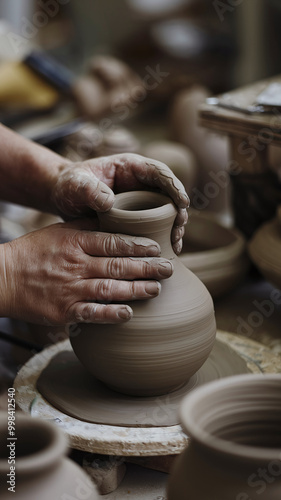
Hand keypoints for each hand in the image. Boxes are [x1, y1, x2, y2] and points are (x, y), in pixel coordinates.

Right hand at [0, 219, 172, 324]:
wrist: (3, 277)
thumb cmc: (33, 252)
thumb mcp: (58, 231)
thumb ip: (86, 229)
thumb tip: (115, 223)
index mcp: (76, 243)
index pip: (113, 242)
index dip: (138, 246)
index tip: (158, 248)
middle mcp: (76, 265)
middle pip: (118, 266)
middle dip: (147, 268)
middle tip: (169, 269)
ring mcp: (70, 289)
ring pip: (110, 289)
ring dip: (136, 290)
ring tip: (157, 289)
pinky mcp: (64, 311)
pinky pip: (92, 313)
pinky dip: (111, 314)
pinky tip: (129, 313)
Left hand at [52, 153, 188, 253]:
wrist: (64, 199)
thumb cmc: (69, 186)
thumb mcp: (74, 185)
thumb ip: (88, 189)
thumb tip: (109, 201)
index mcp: (130, 167)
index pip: (159, 173)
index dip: (175, 186)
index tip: (183, 202)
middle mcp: (141, 183)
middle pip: (170, 194)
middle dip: (179, 211)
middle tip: (179, 230)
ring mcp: (141, 201)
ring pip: (167, 212)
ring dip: (175, 227)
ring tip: (176, 244)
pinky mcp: (138, 218)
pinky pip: (157, 226)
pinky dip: (164, 238)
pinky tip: (168, 252)